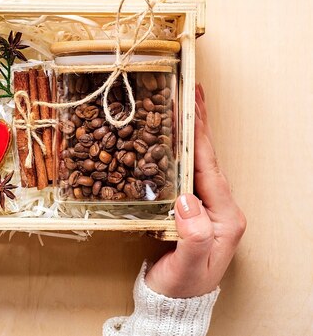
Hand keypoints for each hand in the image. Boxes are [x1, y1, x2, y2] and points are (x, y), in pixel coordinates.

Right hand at [145, 84, 245, 297]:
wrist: (172, 302)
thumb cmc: (181, 287)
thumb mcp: (187, 267)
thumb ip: (192, 237)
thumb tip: (186, 201)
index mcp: (226, 217)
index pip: (210, 169)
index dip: (200, 137)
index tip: (193, 108)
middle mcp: (219, 208)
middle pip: (207, 159)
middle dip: (199, 125)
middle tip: (191, 94)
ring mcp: (205, 207)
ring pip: (197, 163)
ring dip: (190, 134)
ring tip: (182, 108)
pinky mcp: (190, 209)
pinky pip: (186, 173)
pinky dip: (179, 151)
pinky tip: (170, 139)